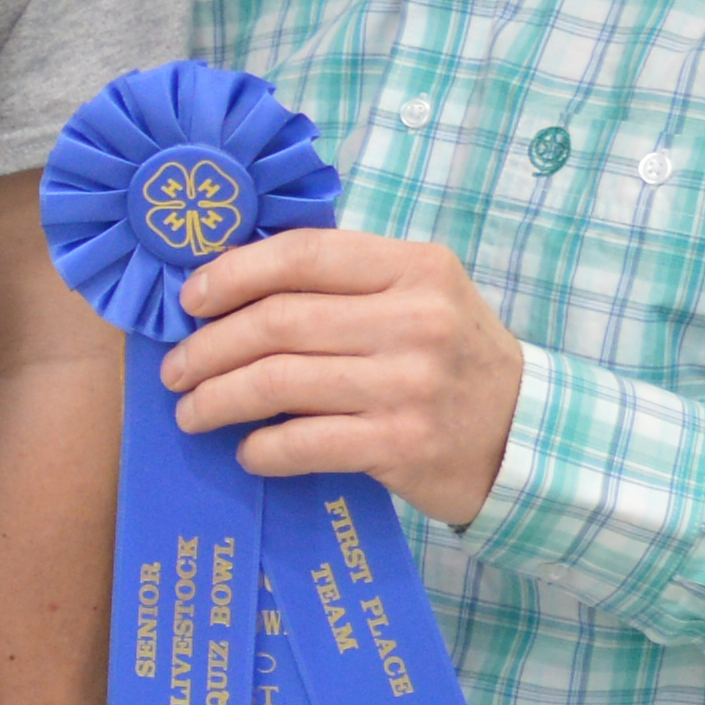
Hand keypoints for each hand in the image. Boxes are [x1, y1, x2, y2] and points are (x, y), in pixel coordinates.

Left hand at [164, 229, 525, 527]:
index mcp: (415, 268)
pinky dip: (260, 448)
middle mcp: (415, 320)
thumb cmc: (454, 360)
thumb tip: (232, 282)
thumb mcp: (420, 297)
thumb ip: (345, 283)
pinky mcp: (401, 443)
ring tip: (192, 410)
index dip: (231, 274)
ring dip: (217, 398)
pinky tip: (247, 450)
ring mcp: (409, 383)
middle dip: (207, 347)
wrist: (529, 436)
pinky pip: (302, 442)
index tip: (189, 300)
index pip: (302, 254)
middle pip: (277, 321)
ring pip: (278, 382)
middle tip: (175, 369)